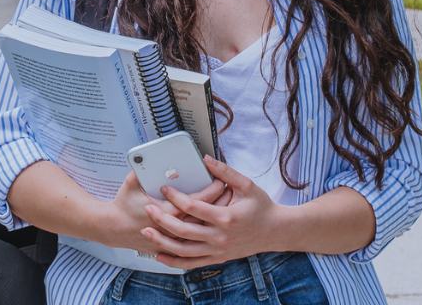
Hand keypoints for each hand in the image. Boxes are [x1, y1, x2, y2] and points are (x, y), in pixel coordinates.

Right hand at [101, 171, 226, 254]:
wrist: (112, 229)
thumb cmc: (123, 205)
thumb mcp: (131, 182)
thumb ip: (143, 168)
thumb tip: (155, 154)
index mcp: (163, 211)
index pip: (194, 202)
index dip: (209, 192)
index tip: (221, 182)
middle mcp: (168, 229)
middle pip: (201, 217)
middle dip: (217, 204)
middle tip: (229, 191)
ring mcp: (169, 240)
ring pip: (198, 232)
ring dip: (213, 219)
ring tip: (226, 205)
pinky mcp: (168, 247)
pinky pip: (190, 242)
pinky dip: (203, 232)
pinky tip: (212, 224)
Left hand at [140, 155, 284, 268]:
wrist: (274, 232)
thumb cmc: (261, 207)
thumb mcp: (247, 184)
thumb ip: (225, 172)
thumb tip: (207, 159)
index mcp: (225, 217)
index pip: (194, 207)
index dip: (176, 197)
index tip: (165, 188)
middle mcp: (219, 237)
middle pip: (183, 231)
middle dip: (162, 219)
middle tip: (147, 209)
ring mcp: (217, 251)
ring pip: (183, 251)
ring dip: (162, 242)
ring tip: (147, 232)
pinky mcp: (216, 258)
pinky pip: (190, 263)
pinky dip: (174, 261)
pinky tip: (160, 255)